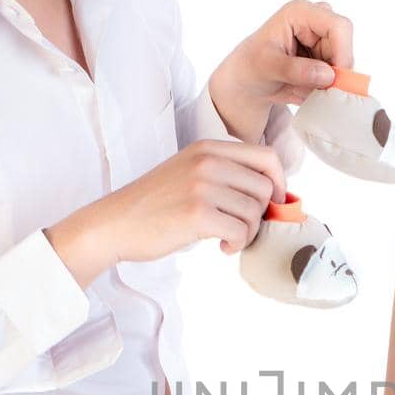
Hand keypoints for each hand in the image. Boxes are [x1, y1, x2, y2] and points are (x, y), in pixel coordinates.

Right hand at [104, 136, 286, 263]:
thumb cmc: (154, 204)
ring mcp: (202, 186)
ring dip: (246, 233)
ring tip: (226, 237)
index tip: (272, 202)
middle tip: (240, 227)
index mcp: (208, 148)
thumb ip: (225, 173)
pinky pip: (240, 232)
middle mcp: (207, 161)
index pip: (267, 157)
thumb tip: (273, 194)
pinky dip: (236, 244)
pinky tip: (221, 246)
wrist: (115, 223)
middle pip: (265, 189)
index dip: (279, 182)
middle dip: (259, 215)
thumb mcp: (188, 171)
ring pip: (254, 213)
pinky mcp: (197, 214)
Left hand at [207, 0, 352, 140]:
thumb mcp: (267, 68)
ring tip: (301, 87)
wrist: (248, 80)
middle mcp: (316, 21)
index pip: (338, 26)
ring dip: (328, 81)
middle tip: (315, 89)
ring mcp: (323, 39)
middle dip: (335, 71)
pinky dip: (326, 86)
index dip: (343, 52)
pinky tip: (306, 88)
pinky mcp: (326, 56)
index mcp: (301, 12)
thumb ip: (295, 70)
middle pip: (344, 46)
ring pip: (343, 63)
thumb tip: (327, 75)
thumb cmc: (251, 66)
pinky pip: (338, 74)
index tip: (335, 79)